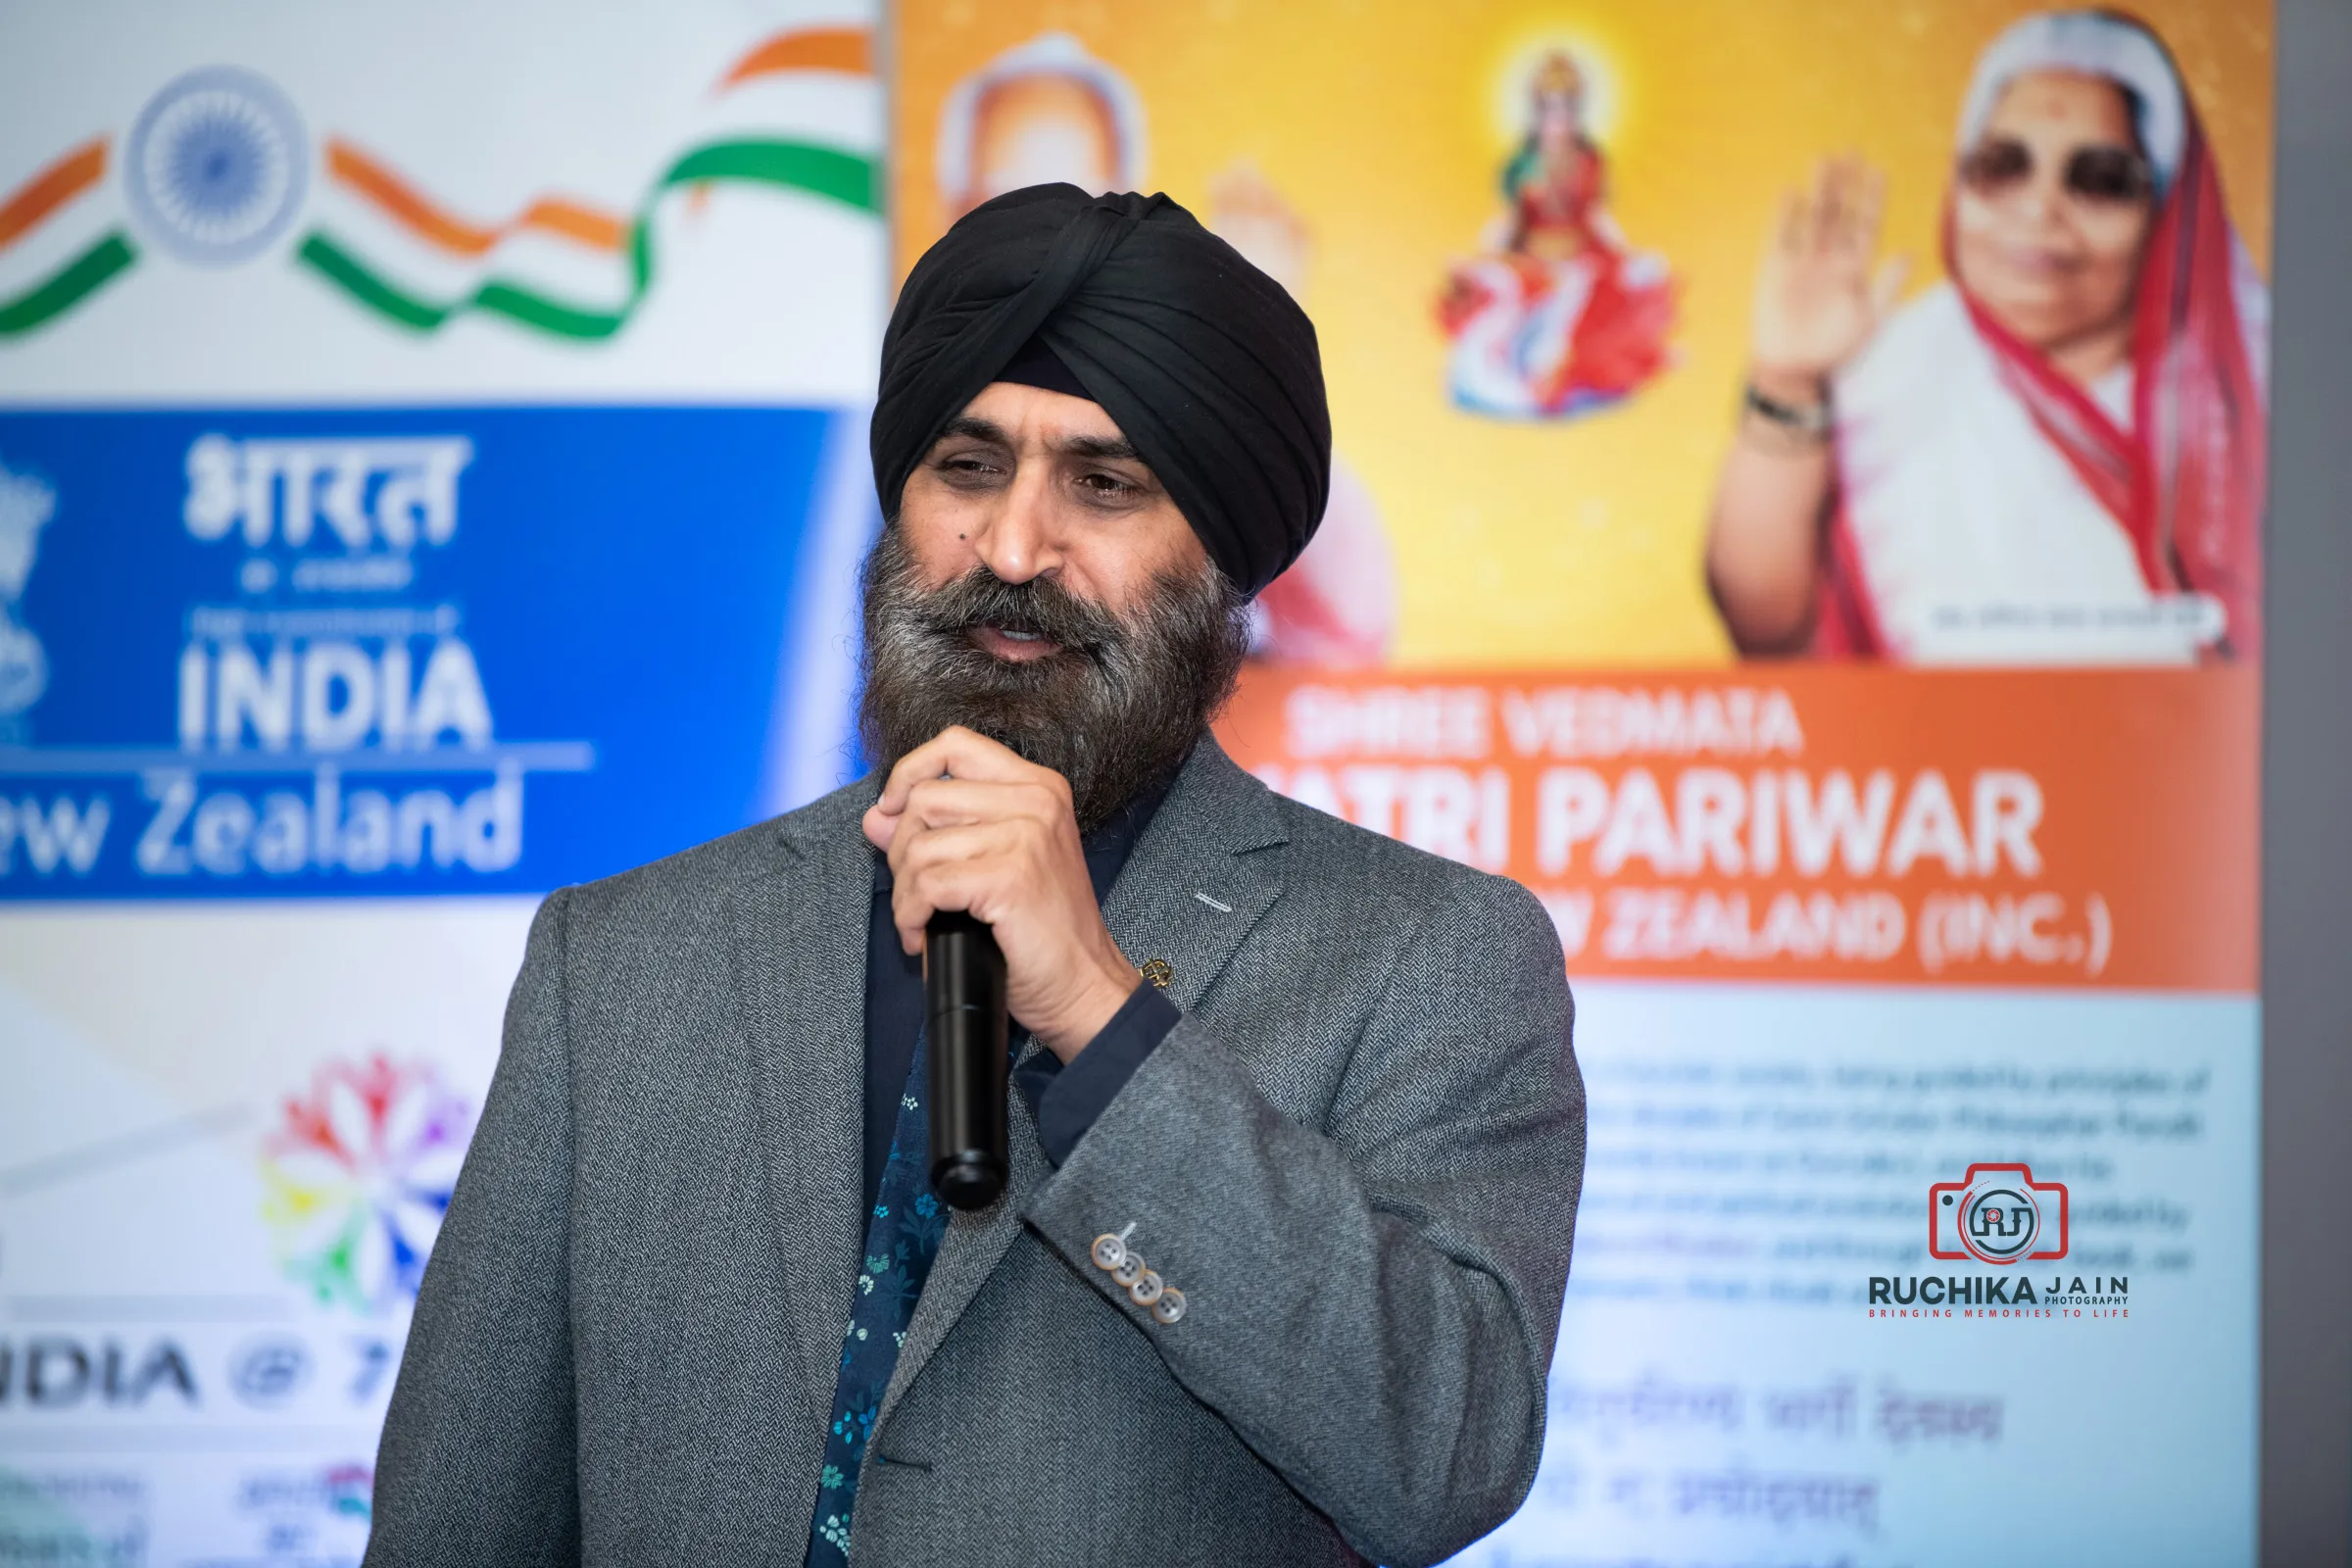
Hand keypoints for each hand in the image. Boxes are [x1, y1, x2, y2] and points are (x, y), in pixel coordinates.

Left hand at [863, 727, 1139, 1062]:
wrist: (1083, 985)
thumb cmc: (1043, 931)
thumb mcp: (994, 864)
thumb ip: (938, 830)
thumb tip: (877, 815)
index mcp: (1038, 787)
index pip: (955, 744)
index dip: (911, 772)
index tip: (894, 809)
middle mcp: (1036, 801)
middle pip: (926, 798)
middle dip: (902, 851)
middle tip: (918, 891)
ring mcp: (1026, 836)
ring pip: (920, 845)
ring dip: (906, 892)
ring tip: (922, 920)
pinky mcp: (1011, 876)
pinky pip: (927, 884)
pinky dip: (912, 915)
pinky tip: (923, 934)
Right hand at [1750, 155, 1906, 396]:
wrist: (1794, 369)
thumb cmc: (1836, 348)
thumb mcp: (1870, 319)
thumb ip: (1887, 285)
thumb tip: (1909, 253)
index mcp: (1855, 268)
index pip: (1866, 224)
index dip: (1872, 198)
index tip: (1877, 171)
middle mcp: (1829, 258)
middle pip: (1839, 212)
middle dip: (1844, 183)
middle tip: (1849, 151)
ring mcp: (1802, 261)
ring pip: (1813, 217)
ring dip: (1819, 190)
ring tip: (1823, 159)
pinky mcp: (1775, 269)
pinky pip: (1781, 235)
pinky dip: (1785, 215)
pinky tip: (1791, 192)